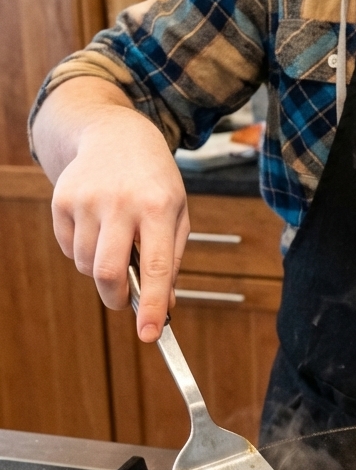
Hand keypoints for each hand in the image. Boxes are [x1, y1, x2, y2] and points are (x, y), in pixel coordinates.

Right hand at [50, 104, 188, 342]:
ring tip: (115, 244)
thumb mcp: (178, 212)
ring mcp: (87, 200)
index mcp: (159, 207)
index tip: (150, 334)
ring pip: (87, 264)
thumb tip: (164, 304)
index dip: (151, 305)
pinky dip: (83, 252)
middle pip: (109, 272)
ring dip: (101, 270)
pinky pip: (69, 249)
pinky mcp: (62, 200)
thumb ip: (172, 259)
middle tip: (123, 299)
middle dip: (116, 297)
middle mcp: (121, 203)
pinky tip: (97, 228)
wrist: (115, 135)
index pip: (156, 266)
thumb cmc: (154, 181)